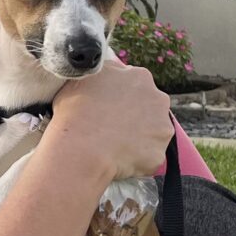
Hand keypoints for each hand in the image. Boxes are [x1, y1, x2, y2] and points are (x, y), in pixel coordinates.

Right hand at [50, 60, 172, 179]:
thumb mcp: (82, 79)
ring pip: (151, 132)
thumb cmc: (74, 113)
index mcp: (139, 76)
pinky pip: (148, 156)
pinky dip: (136, 159)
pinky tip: (118, 160)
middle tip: (111, 127)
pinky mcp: (159, 152)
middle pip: (148, 106)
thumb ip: (102, 75)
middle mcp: (157, 98)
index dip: (118, 97)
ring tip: (113, 146)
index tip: (106, 108)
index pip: (133, 85)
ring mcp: (161, 126)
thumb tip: (104, 78)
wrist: (81, 149)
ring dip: (137, 137)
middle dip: (133, 116)